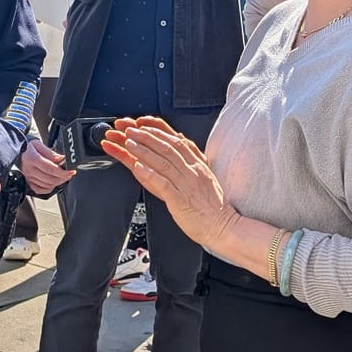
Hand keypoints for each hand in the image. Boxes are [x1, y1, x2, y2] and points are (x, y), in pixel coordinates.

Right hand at [19, 138, 76, 193]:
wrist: (16, 153)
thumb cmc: (27, 148)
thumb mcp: (38, 144)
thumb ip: (51, 153)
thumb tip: (61, 159)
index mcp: (32, 159)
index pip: (51, 169)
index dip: (63, 172)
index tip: (71, 171)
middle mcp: (29, 170)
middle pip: (51, 179)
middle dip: (63, 177)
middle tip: (69, 173)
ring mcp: (28, 178)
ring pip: (47, 185)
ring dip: (58, 182)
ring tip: (63, 176)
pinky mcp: (28, 183)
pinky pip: (41, 190)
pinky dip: (50, 188)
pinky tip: (54, 182)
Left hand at [99, 116, 237, 248]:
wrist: (222, 227)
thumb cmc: (212, 207)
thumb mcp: (205, 176)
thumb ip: (192, 157)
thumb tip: (181, 139)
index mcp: (197, 165)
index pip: (176, 140)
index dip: (158, 130)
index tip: (142, 123)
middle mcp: (193, 171)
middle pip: (167, 147)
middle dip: (146, 136)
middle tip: (129, 129)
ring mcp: (187, 185)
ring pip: (163, 162)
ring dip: (144, 151)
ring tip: (128, 142)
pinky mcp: (181, 200)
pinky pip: (163, 184)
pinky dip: (149, 174)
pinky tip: (137, 167)